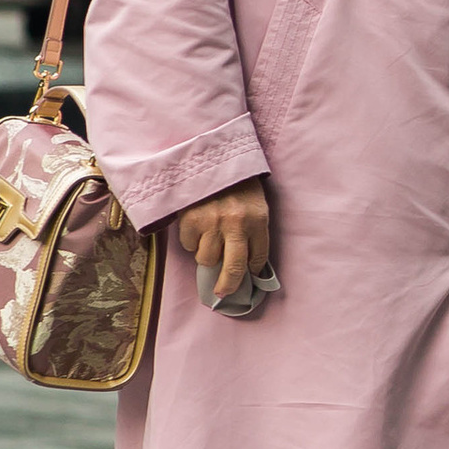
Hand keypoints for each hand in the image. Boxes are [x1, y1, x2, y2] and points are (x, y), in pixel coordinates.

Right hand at [173, 182, 270, 302]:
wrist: (211, 156)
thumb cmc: (236, 183)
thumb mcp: (255, 204)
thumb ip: (254, 232)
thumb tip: (248, 266)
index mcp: (258, 219)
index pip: (258, 257)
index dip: (252, 271)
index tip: (248, 278)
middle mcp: (236, 224)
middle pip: (233, 269)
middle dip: (228, 286)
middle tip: (223, 293)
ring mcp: (212, 223)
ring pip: (207, 260)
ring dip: (207, 254)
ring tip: (209, 238)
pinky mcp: (190, 221)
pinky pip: (189, 245)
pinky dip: (192, 240)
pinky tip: (197, 224)